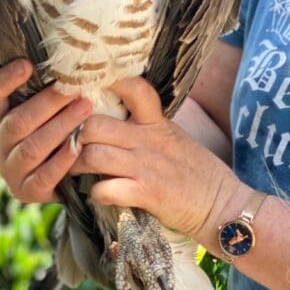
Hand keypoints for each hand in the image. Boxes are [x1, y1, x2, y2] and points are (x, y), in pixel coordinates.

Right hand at [0, 60, 91, 202]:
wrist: (69, 177)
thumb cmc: (60, 128)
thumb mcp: (48, 108)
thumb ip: (48, 87)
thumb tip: (70, 53)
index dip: (4, 81)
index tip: (26, 65)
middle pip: (18, 121)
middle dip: (48, 103)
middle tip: (75, 89)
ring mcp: (11, 169)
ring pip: (33, 147)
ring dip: (60, 126)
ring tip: (86, 109)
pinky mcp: (26, 191)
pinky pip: (44, 176)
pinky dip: (63, 161)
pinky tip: (79, 146)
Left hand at [70, 77, 242, 240]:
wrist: (222, 204)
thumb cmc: (198, 172)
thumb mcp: (174, 138)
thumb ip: (148, 126)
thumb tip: (117, 117)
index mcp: (156, 123)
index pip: (134, 89)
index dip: (109, 84)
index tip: (87, 89)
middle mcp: (149, 139)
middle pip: (95, 124)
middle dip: (73, 135)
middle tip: (66, 146)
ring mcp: (146, 166)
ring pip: (93, 155)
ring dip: (75, 166)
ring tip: (73, 173)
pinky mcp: (147, 193)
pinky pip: (106, 189)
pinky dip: (95, 194)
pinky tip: (96, 195)